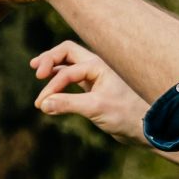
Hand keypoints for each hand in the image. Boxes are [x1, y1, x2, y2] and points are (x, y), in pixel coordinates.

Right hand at [31, 40, 149, 141]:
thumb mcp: (94, 108)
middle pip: (66, 52)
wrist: (143, 127)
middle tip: (35, 70)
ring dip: (53, 69)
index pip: (66, 71)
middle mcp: (95, 67)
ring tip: (38, 75)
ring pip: (68, 64)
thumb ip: (67, 104)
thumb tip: (43, 104)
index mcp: (97, 66)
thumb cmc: (124, 114)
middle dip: (49, 59)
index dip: (52, 86)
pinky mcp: (92, 89)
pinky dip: (58, 82)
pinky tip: (52, 92)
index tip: (42, 104)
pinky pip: (71, 78)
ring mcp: (94, 77)